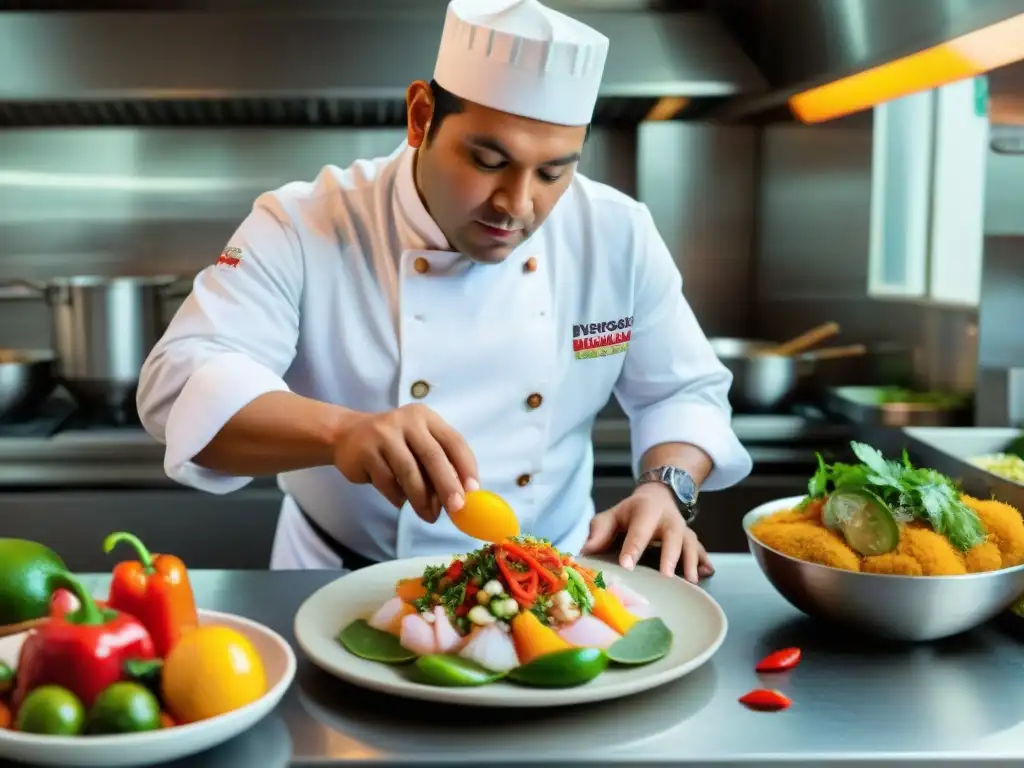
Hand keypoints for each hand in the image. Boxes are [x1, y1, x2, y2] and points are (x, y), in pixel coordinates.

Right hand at [333, 404, 478, 522]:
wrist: (346, 434)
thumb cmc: (393, 444)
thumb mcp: (417, 443)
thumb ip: (437, 463)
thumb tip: (459, 497)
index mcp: (426, 418)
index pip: (453, 441)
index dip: (466, 466)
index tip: (474, 491)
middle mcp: (407, 421)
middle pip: (433, 456)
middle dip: (447, 485)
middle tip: (456, 508)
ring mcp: (383, 435)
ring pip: (409, 472)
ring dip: (422, 499)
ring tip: (429, 515)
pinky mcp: (365, 451)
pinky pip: (387, 482)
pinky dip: (398, 497)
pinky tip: (401, 502)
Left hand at [581, 483, 712, 582]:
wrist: (658, 497)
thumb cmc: (630, 513)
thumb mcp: (612, 515)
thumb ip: (600, 531)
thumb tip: (586, 551)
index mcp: (646, 510)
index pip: (639, 530)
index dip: (633, 547)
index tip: (627, 565)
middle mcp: (668, 519)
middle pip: (672, 535)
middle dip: (670, 555)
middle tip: (666, 576)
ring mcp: (683, 529)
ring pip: (690, 543)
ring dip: (692, 561)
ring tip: (691, 581)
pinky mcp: (692, 540)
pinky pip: (701, 550)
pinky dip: (705, 562)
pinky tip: (707, 573)